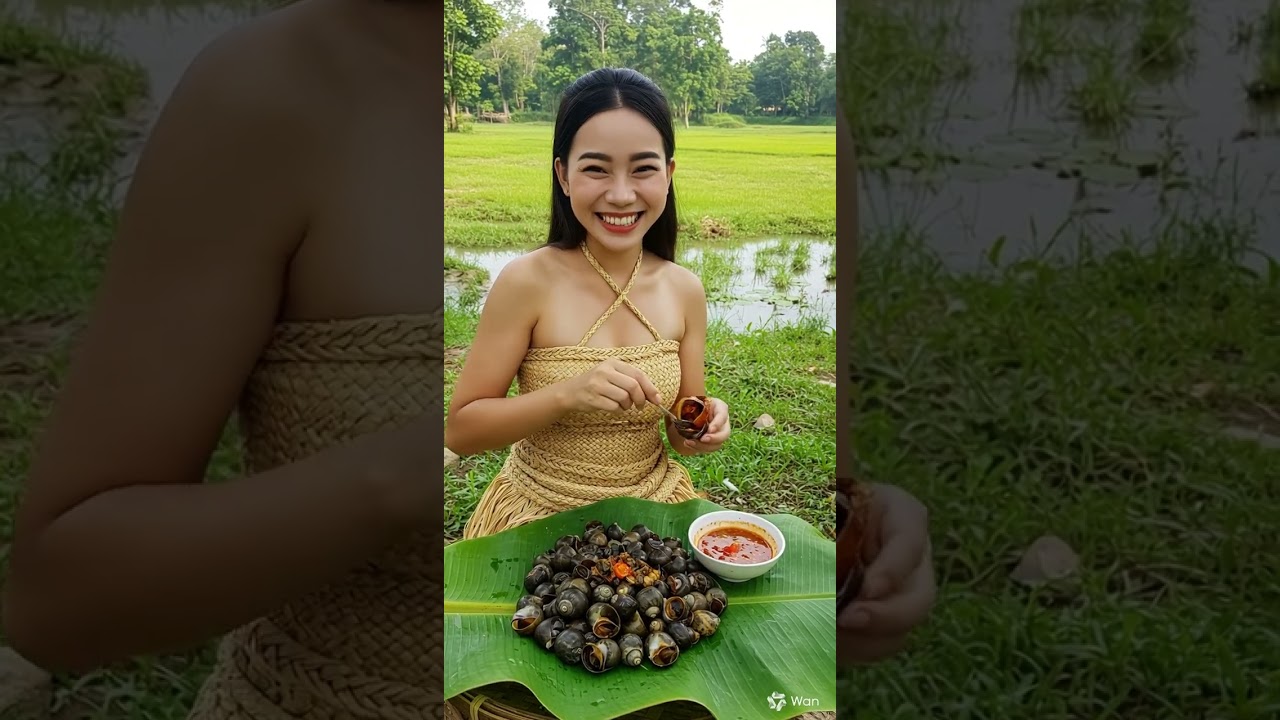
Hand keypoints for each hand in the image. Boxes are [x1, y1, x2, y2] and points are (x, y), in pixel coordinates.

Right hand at [559, 358, 661, 413]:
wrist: (570, 392)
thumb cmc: (596, 384)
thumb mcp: (611, 375)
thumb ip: (630, 380)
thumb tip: (654, 395)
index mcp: (613, 363)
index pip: (638, 374)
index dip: (650, 388)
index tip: (657, 399)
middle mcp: (605, 371)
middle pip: (633, 386)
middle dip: (641, 399)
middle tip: (641, 406)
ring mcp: (597, 384)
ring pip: (624, 397)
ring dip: (628, 406)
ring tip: (624, 406)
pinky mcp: (593, 398)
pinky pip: (614, 407)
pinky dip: (619, 410)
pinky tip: (614, 408)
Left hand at [680, 396, 728, 451]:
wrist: (692, 410)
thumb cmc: (693, 403)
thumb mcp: (693, 399)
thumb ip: (690, 404)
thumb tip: (678, 414)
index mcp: (720, 408)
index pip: (723, 415)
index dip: (718, 424)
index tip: (710, 430)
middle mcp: (723, 422)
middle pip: (725, 434)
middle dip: (714, 438)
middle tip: (703, 439)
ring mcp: (718, 433)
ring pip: (717, 444)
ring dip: (703, 446)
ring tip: (689, 442)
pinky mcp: (711, 442)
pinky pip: (708, 448)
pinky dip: (697, 447)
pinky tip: (687, 443)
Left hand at [837, 483, 934, 665]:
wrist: (825, 519)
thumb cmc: (825, 499)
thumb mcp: (830, 492)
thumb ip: (823, 503)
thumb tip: (777, 518)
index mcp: (903, 514)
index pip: (910, 541)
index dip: (893, 570)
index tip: (868, 587)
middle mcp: (914, 557)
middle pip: (919, 598)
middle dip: (885, 616)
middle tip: (847, 621)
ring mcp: (906, 591)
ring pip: (903, 627)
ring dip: (867, 638)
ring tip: (830, 636)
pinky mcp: (889, 618)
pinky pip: (883, 643)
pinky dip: (857, 648)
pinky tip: (829, 643)